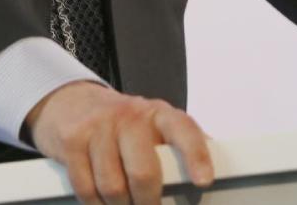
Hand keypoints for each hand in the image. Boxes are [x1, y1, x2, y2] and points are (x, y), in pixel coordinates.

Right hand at [24, 81, 213, 204]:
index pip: (184, 130)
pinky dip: (94, 204)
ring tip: (123, 203)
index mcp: (158, 113)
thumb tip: (224, 165)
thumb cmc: (122, 122)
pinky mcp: (73, 140)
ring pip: (113, 187)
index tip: (204, 181)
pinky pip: (86, 189)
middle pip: (144, 173)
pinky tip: (100, 200)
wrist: (71, 102)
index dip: (196, 155)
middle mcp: (131, 115)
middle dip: (147, 203)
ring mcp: (100, 126)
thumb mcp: (154, 125)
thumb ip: (180, 145)